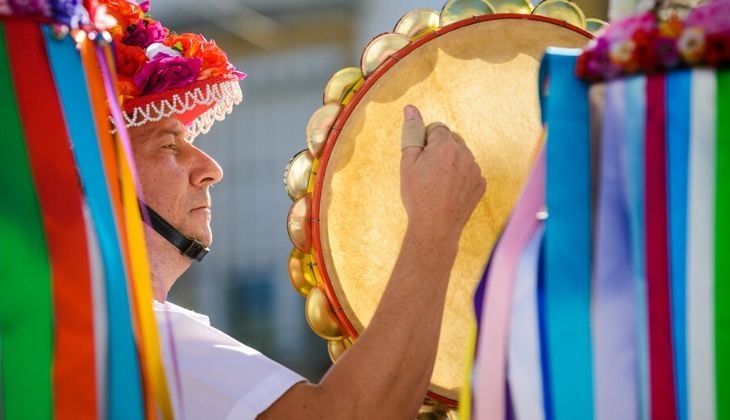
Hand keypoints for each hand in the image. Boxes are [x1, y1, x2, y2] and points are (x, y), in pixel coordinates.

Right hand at [400, 105, 486, 243]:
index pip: (436, 128)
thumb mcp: (408, 162)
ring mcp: (476, 170)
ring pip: (461, 156)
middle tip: (427, 173)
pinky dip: (460, 178)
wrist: (435, 227)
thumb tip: (411, 109)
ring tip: (437, 185)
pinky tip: (449, 192)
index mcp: (447, 145)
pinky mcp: (481, 185)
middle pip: (451, 140)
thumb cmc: (418, 195)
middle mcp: (466, 154)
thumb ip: (412, 132)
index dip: (425, 142)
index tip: (420, 160)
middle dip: (440, 150)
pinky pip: (470, 172)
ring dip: (451, 163)